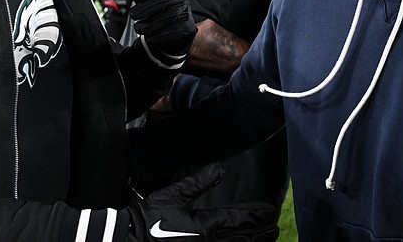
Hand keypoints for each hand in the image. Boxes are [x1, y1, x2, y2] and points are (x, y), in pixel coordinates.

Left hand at [126, 0, 196, 67]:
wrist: (175, 33)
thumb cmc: (159, 14)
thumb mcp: (149, 1)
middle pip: (164, 0)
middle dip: (145, 7)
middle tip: (133, 14)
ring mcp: (186, 13)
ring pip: (169, 16)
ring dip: (151, 23)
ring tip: (138, 28)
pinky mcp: (188, 27)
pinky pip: (175, 30)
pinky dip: (161, 34)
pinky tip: (150, 37)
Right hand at [126, 164, 278, 240]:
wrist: (127, 240)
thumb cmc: (146, 219)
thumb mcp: (171, 196)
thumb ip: (197, 183)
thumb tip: (219, 169)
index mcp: (203, 225)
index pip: (237, 220)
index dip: (255, 215)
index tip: (270, 212)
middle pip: (241, 239)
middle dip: (260, 233)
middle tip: (275, 228)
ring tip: (266, 239)